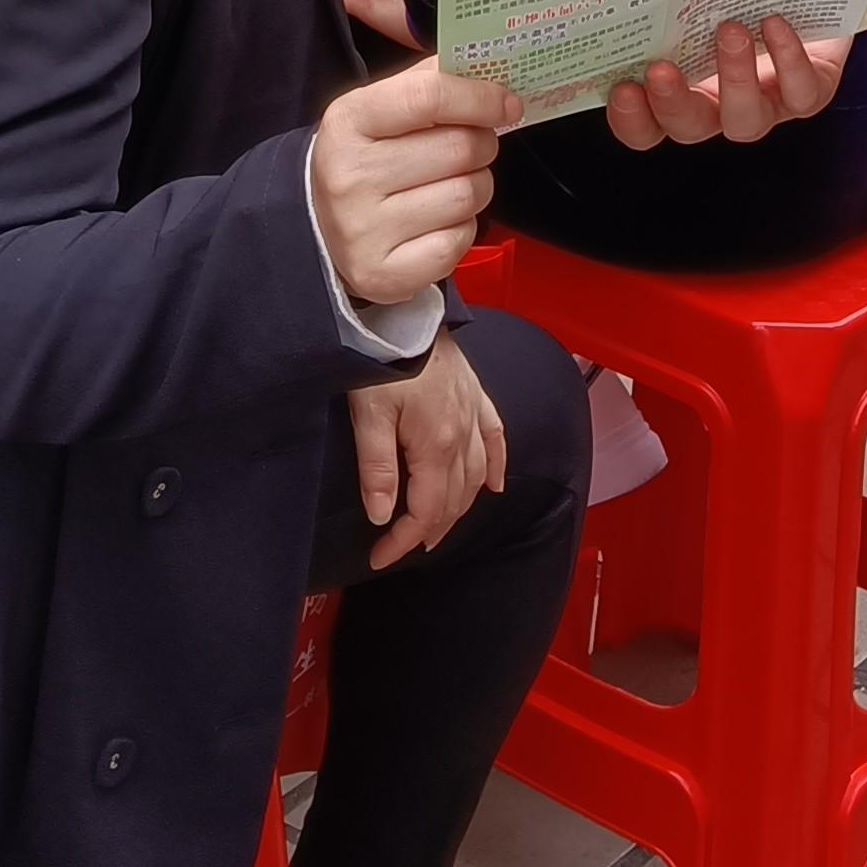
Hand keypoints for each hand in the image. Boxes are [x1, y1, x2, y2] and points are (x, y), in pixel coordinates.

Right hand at [309, 51, 510, 305]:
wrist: (319, 226)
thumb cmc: (366, 157)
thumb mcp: (378, 108)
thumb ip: (428, 82)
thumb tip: (487, 66)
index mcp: (347, 121)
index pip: (428, 97)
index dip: (479, 97)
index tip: (507, 103)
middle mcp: (350, 175)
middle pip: (459, 148)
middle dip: (482, 145)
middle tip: (474, 146)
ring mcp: (364, 229)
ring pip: (467, 196)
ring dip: (476, 187)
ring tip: (452, 184)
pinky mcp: (385, 273)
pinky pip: (459, 241)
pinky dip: (462, 229)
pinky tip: (438, 221)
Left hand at [346, 331, 506, 568]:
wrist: (405, 309)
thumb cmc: (383, 357)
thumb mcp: (368, 414)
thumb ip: (377, 467)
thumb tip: (382, 515)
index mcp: (436, 445)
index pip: (426, 510)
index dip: (402, 540)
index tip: (379, 557)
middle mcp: (463, 435)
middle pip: (453, 500)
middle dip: (428, 530)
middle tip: (401, 546)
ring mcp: (474, 414)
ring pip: (477, 477)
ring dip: (460, 508)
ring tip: (439, 527)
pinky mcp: (476, 395)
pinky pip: (496, 438)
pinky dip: (497, 466)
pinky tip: (495, 487)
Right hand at [602, 15, 843, 150]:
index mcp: (682, 85)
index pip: (646, 123)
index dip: (631, 118)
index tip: (621, 89)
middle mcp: (719, 104)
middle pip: (687, 127)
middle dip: (671, 103)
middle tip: (660, 68)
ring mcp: (765, 104)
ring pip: (743, 120)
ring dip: (734, 80)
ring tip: (731, 30)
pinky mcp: (809, 93)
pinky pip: (800, 94)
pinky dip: (788, 61)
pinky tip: (775, 23)